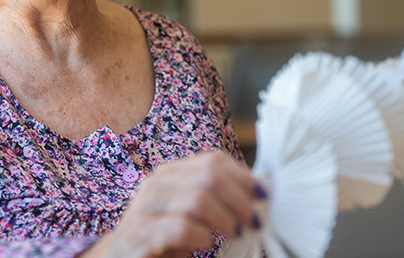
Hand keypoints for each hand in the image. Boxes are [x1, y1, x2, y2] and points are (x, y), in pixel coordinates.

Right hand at [82, 150, 265, 257]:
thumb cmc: (160, 236)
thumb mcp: (186, 212)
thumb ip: (212, 198)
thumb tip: (256, 193)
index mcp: (170, 174)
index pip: (212, 160)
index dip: (242, 177)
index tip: (262, 197)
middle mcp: (156, 184)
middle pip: (209, 177)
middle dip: (238, 200)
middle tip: (251, 221)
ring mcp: (146, 208)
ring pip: (197, 199)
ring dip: (224, 219)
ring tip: (233, 233)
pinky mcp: (141, 234)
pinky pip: (181, 228)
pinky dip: (202, 236)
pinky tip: (205, 244)